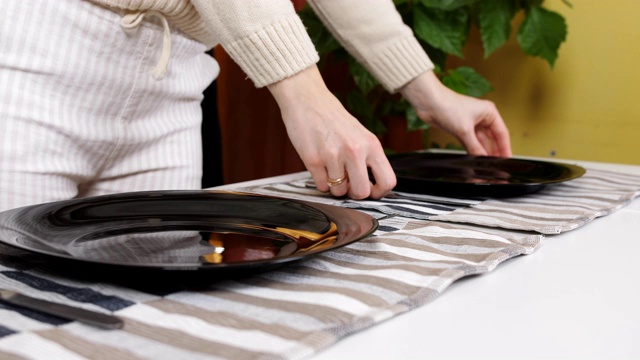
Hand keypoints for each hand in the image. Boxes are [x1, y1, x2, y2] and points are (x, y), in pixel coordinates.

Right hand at [268, 65, 395, 199]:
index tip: (371, 191)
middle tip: (348, 184)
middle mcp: (354, 151)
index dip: (379, 192)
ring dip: (334, 186)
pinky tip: (320, 166)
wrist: (307, 99)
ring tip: (331, 169)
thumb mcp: (360, 134)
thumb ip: (367, 157)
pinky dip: (321, 181)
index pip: (387, 181)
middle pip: (361, 192)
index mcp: (371, 144)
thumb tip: (371, 186)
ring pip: (339, 191)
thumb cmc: (333, 118)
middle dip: (353, 193)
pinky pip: (321, 186)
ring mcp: (333, 156)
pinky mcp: (313, 160)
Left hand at [400, 71, 511, 156]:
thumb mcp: (465, 130)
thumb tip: (483, 159)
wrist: (428, 102)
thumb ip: (475, 147)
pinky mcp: (460, 129)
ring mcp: (471, 123)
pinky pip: (470, 143)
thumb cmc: (447, 105)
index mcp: (489, 112)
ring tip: (485, 165)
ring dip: (481, 153)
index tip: (507, 159)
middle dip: (493, 152)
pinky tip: (474, 159)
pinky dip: (472, 150)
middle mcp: (482, 117)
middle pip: (492, 139)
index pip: (502, 133)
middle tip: (496, 166)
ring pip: (480, 142)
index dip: (505, 147)